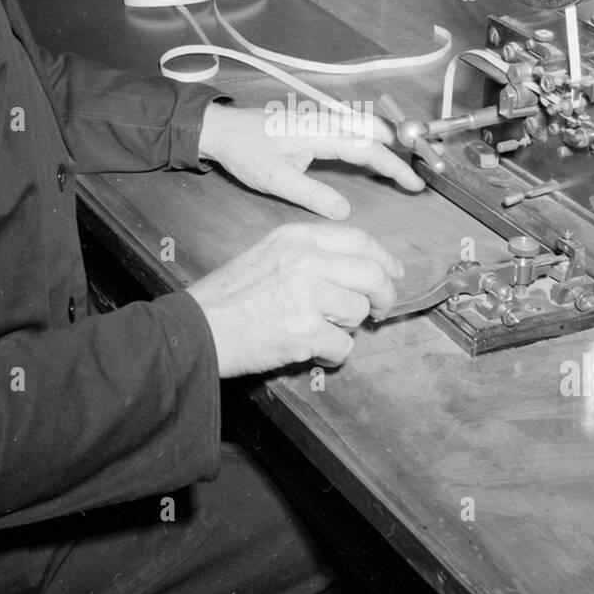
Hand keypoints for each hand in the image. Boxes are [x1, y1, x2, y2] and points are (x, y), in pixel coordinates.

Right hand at [187, 222, 403, 377]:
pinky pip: (343, 346)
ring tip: (321, 331)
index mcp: (297, 238)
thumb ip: (310, 255)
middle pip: (371, 275)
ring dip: (347, 328)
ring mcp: (308, 295)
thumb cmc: (229, 296)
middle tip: (378, 311)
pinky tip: (312, 350)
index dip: (384, 259)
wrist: (199, 328)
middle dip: (383, 296)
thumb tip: (357, 270)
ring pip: (359, 312)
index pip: (359, 241)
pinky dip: (332, 355)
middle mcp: (306, 261)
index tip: (394, 274)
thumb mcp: (268, 253)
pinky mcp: (306, 331)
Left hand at [197, 102, 423, 220]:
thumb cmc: (246, 153)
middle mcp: (326, 120)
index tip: (415, 184)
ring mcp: (322, 117)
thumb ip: (312, 195)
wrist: (221, 128)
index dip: (394, 167)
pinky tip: (377, 149)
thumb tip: (345, 212)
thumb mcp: (276, 180)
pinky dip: (373, 136)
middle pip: (375, 130)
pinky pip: (354, 125)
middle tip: (425, 168)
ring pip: (366, 124)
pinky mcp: (316, 120)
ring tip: (409, 160)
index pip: (368, 149)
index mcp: (320, 133)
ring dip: (390, 140)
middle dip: (402, 148)